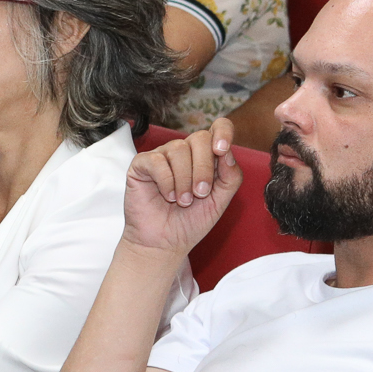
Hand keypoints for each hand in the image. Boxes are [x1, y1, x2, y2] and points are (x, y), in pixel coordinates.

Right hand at [121, 120, 243, 258]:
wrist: (164, 243)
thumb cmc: (190, 222)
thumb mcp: (220, 201)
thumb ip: (230, 177)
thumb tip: (228, 152)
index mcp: (207, 157)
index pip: (219, 128)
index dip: (223, 132)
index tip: (222, 150)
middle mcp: (185, 152)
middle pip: (200, 138)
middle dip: (203, 168)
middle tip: (200, 194)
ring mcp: (163, 156)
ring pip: (179, 149)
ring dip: (184, 179)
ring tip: (182, 201)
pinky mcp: (142, 164)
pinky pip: (157, 160)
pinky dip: (166, 181)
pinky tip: (167, 196)